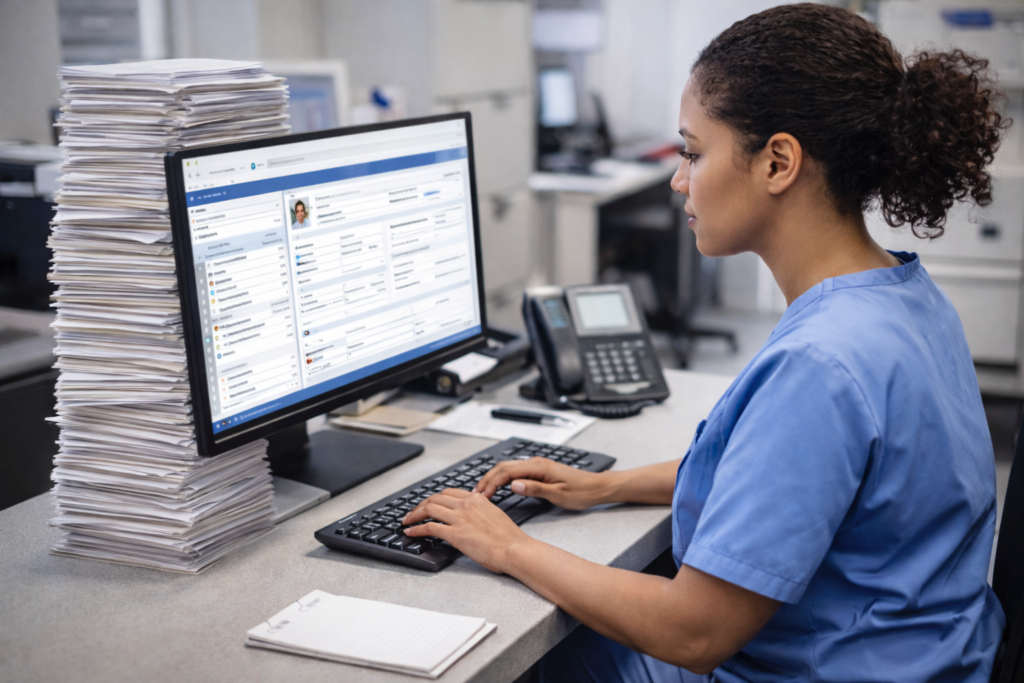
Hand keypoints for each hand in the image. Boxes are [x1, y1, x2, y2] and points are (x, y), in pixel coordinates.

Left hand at [402, 488, 529, 572]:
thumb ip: (480, 511)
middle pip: (435, 498)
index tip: (428, 504)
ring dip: (414, 515)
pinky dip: (416, 529)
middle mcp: (466, 505)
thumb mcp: (495, 515)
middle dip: (420, 505)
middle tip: (413, 512)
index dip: (435, 498)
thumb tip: (472, 516)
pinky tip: (410, 532)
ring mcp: (459, 518)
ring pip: (429, 509)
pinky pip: (428, 527)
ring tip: (407, 521)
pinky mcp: (454, 534)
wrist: (514, 549)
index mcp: (476, 499)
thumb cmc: (509, 538)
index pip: (448, 493)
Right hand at [473, 457, 609, 510]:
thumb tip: (513, 485)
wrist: (596, 487)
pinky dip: (503, 478)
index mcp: (538, 467)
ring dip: (494, 478)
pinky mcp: (539, 470)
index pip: (507, 472)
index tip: (482, 495)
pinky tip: (500, 486)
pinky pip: (516, 471)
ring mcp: (537, 465)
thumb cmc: (581, 492)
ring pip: (508, 468)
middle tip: (476, 494)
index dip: (492, 483)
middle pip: (504, 467)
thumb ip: (534, 488)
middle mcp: (536, 463)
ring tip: (483, 491)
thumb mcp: (557, 495)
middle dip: (488, 479)